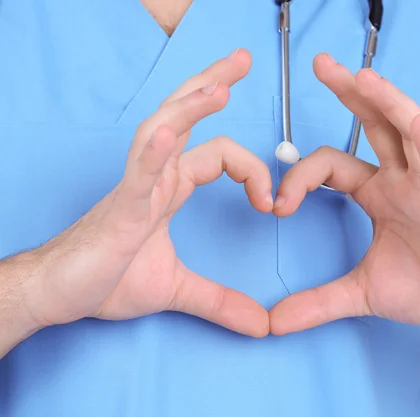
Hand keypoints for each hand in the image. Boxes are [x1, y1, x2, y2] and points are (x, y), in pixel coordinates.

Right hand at [25, 49, 271, 336]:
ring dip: (191, 107)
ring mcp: (136, 187)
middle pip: (185, 117)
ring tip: (222, 85)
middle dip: (213, 83)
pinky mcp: (119, 210)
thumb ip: (221, 302)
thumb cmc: (108, 279)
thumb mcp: (178, 290)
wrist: (62, 294)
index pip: (219, 154)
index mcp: (170, 186)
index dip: (251, 171)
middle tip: (243, 60)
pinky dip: (151, 154)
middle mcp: (155, 176)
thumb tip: (261, 326)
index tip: (270, 205)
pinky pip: (136, 174)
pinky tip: (163, 136)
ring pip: (162, 132)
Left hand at [269, 54, 419, 333]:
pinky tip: (417, 122)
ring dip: (385, 102)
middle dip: (350, 94)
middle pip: (372, 125)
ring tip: (361, 77)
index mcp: (375, 193)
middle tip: (321, 64)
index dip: (300, 177)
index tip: (277, 206)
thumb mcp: (360, 293)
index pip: (330, 166)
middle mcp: (399, 179)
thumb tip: (270, 324)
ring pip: (405, 132)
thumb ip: (316, 303)